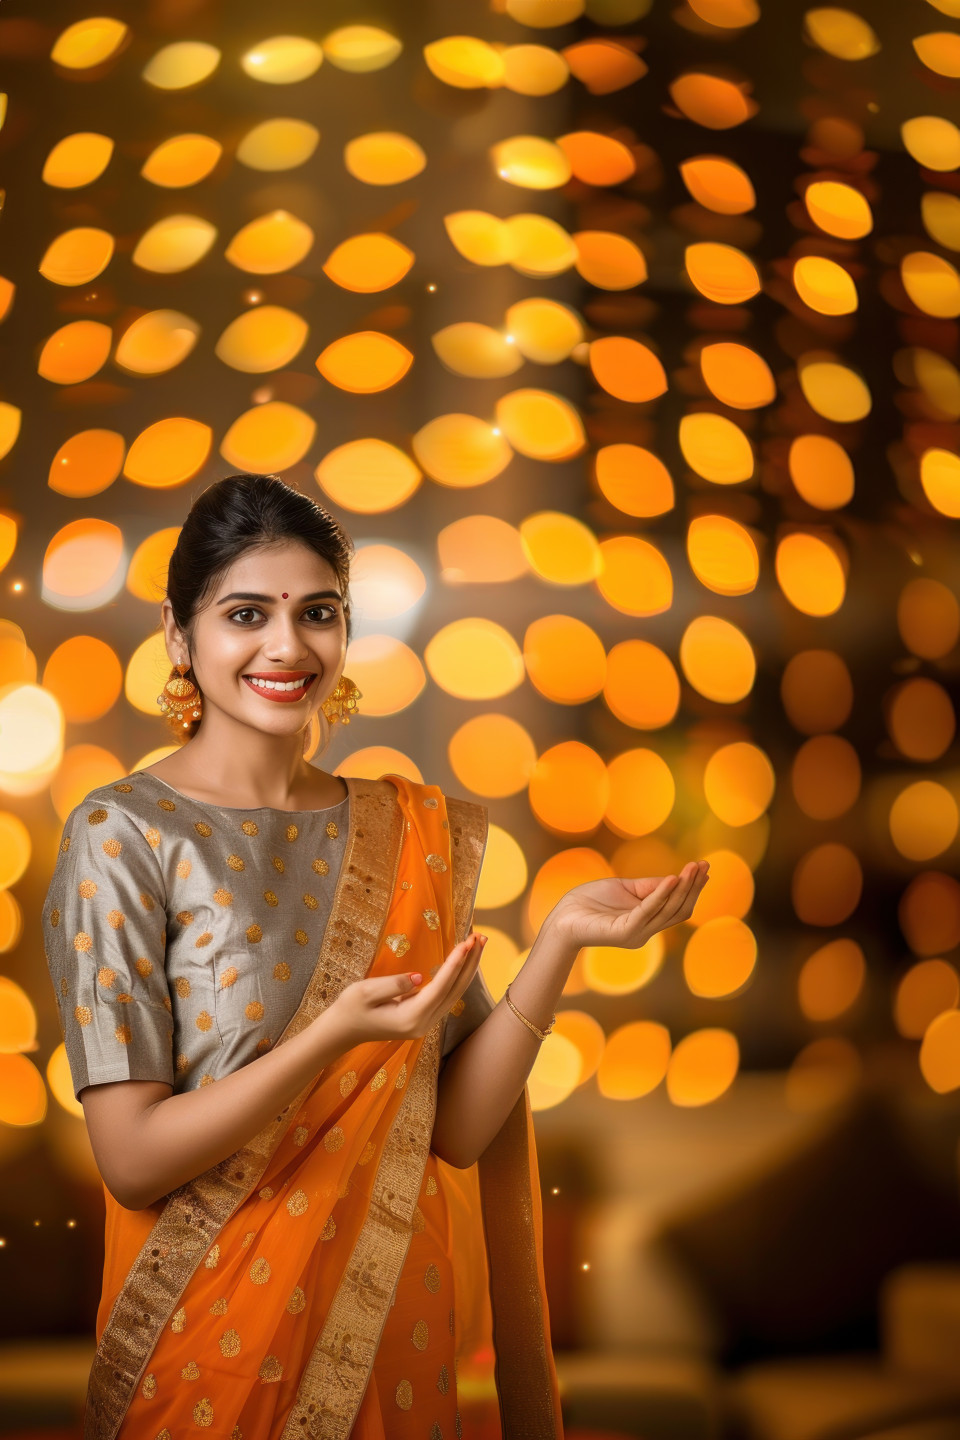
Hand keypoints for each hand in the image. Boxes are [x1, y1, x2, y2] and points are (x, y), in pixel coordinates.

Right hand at [328, 933, 486, 1048]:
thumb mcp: (365, 992)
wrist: (342, 1030)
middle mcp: (423, 1024)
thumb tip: (420, 977)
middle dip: (470, 962)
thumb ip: (393, 984)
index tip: (466, 942)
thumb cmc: (350, 1008)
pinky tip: (464, 961)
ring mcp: (425, 1023)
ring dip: (468, 968)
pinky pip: (447, 995)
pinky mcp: (424, 1018)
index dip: (454, 963)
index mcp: (410, 1018)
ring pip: (454, 994)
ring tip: (478, 943)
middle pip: (455, 991)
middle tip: (480, 936)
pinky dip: (458, 976)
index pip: (440, 987)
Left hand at [547, 863, 709, 951]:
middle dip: (693, 887)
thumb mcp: (625, 889)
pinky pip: (647, 911)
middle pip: (678, 910)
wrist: (562, 917)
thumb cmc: (590, 902)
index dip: (693, 890)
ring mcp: (637, 934)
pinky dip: (661, 895)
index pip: (678, 907)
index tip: (705, 869)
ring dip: (682, 888)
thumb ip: (649, 887)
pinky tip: (672, 879)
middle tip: (704, 866)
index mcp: (647, 922)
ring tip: (693, 868)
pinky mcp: (624, 932)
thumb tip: (676, 878)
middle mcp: (646, 931)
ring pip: (667, 910)